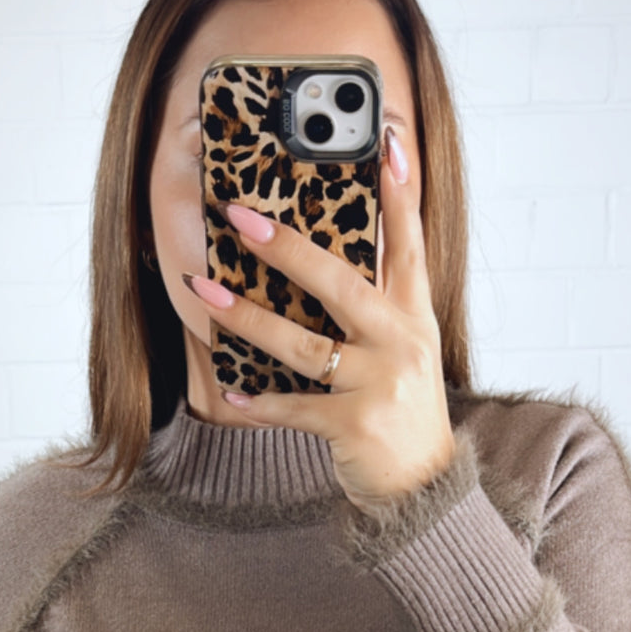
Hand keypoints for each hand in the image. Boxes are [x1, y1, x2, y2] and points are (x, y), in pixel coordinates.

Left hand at [183, 127, 456, 514]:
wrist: (425, 490)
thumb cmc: (401, 413)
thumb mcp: (405, 353)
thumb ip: (377, 308)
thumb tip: (318, 260)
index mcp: (414, 318)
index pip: (410, 244)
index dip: (400, 193)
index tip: (386, 141)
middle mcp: (402, 344)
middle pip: (342, 284)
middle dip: (289, 249)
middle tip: (241, 218)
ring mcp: (380, 385)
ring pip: (304, 344)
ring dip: (248, 318)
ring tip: (205, 293)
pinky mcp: (356, 426)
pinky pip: (294, 408)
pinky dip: (258, 403)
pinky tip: (228, 391)